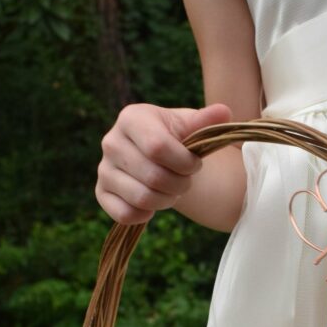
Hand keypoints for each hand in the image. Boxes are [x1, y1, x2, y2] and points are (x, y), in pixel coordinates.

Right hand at [96, 102, 232, 224]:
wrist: (158, 156)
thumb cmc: (177, 138)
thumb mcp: (191, 126)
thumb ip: (206, 120)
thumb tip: (225, 112)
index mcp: (131, 118)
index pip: (157, 148)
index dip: (184, 162)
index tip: (195, 164)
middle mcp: (111, 142)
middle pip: (152, 176)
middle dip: (180, 184)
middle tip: (186, 181)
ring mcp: (104, 168)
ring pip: (141, 198)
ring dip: (167, 200)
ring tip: (173, 191)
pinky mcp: (101, 192)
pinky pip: (124, 214)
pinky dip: (145, 214)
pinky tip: (154, 204)